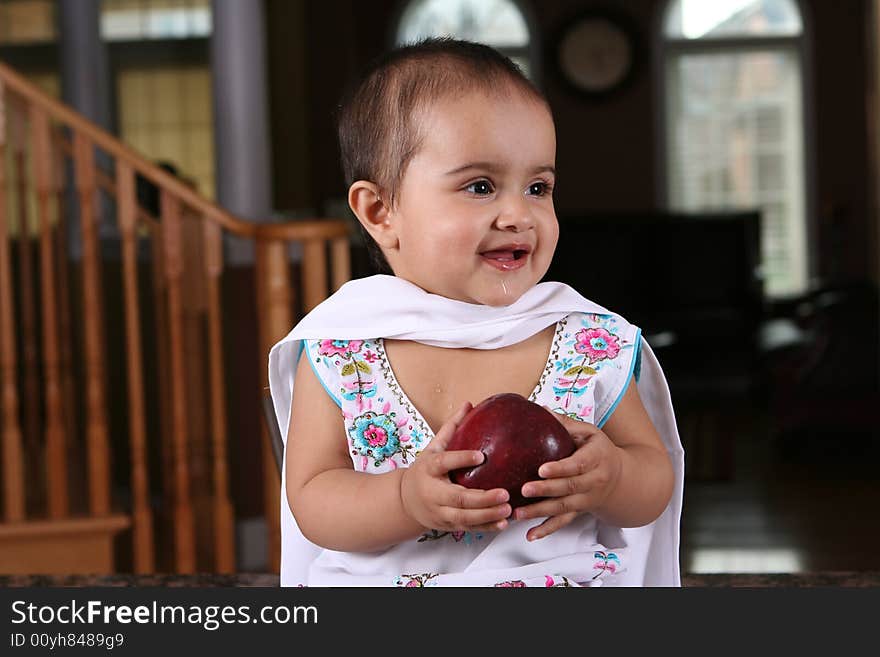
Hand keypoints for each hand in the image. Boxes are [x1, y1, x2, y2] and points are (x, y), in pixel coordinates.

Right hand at [400, 401, 511, 533]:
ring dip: (487, 516)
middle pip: (457, 498)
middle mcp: (433, 492)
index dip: (461, 459)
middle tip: (504, 493)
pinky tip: (502, 524)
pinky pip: (468, 528)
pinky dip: (485, 527)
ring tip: (508, 509)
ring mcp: (439, 512)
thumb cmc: (424, 471)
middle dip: (482, 499)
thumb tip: (468, 404)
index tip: (481, 456)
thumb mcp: (432, 448)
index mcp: (429, 470)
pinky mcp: (447, 525)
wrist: (405, 501)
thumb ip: (451, 428)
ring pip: (464, 518)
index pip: (443, 463)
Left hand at [513, 408, 623, 540]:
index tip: (541, 469)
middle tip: (524, 489)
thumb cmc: (600, 450)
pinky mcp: (579, 512)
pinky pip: (563, 522)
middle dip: (546, 491)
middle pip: (569, 489)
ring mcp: (586, 499)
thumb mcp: (589, 432)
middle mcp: (593, 482)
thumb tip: (539, 408)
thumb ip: (565, 423)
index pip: (578, 465)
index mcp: (596, 458)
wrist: (623, 479)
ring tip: (518, 513)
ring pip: (563, 508)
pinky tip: (530, 535)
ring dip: (540, 512)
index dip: (560, 469)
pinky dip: (546, 530)